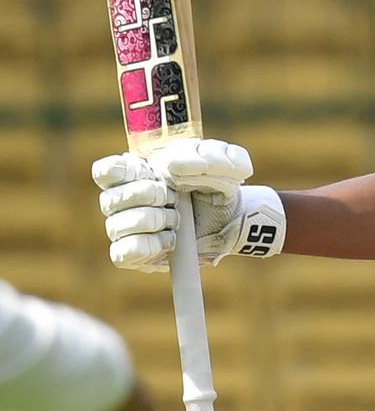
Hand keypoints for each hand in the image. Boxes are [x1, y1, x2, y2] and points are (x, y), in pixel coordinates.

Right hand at [93, 139, 285, 270]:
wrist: (233, 220)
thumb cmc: (220, 186)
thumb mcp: (225, 163)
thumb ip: (206, 155)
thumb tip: (172, 166)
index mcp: (135, 172)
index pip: (104, 171)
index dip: (123, 173)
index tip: (152, 173)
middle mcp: (122, 200)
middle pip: (111, 198)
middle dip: (151, 196)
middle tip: (176, 197)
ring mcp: (124, 229)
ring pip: (118, 225)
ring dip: (156, 220)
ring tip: (178, 220)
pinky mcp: (132, 255)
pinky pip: (123, 252)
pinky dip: (151, 245)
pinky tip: (171, 240)